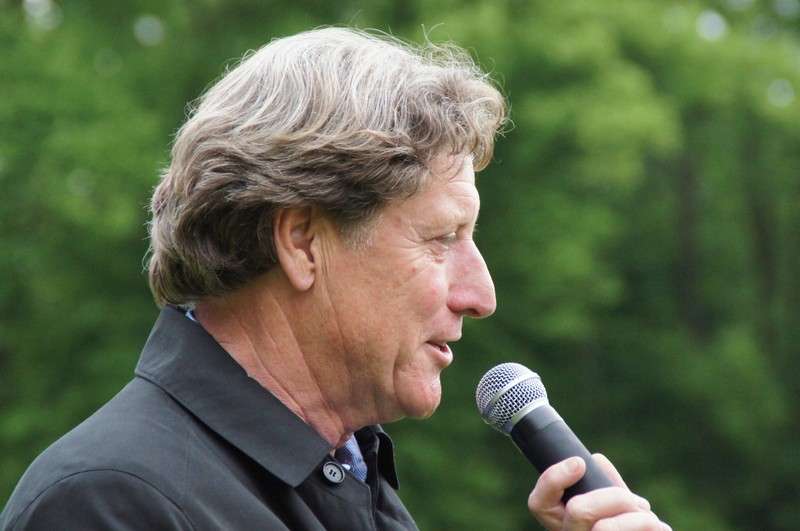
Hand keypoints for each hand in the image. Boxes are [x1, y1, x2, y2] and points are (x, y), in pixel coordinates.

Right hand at [527, 454, 670, 530]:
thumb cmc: (623, 525)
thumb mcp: (611, 502)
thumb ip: (601, 481)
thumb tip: (596, 461)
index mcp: (562, 523)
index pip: (539, 503)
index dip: (554, 479)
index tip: (579, 463)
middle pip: (578, 510)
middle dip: (613, 496)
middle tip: (631, 500)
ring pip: (605, 529)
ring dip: (637, 518)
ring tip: (651, 520)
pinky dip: (654, 529)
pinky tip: (657, 530)